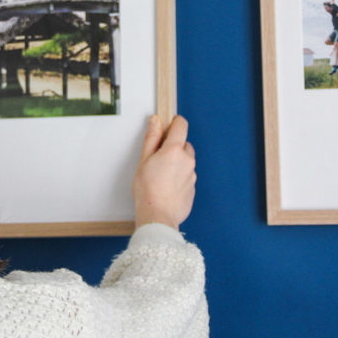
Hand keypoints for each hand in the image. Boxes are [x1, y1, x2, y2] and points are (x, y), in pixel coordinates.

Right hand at [132, 115, 195, 229]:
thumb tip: (156, 121)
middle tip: (159, 159)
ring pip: (186, 162)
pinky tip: (167, 187)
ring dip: (177, 163)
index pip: (181, 125)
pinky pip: (187, 177)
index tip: (169, 125)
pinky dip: (179, 178)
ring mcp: (192, 175)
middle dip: (174, 147)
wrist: (158, 216)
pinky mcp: (193, 188)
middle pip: (184, 144)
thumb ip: (151, 138)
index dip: (175, 123)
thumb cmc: (148, 190)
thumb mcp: (144, 160)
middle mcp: (187, 160)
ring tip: (161, 176)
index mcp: (174, 150)